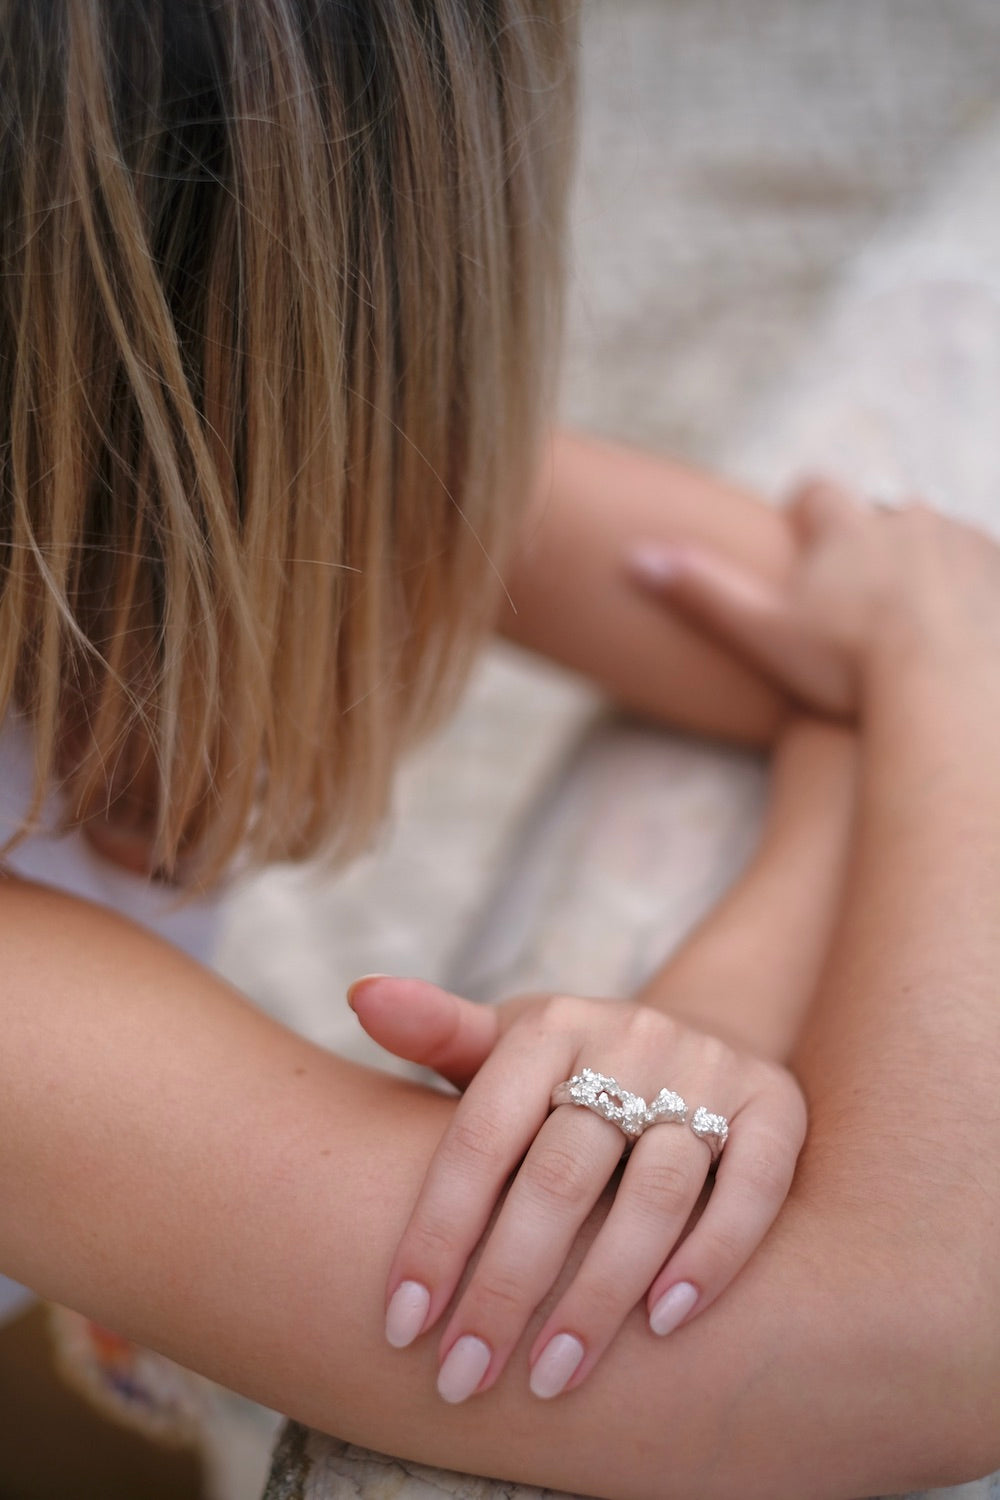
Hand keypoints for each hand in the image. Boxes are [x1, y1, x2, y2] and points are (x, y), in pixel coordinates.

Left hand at [349, 977, 805, 1401]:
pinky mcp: (776, 1105)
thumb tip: (362, 995)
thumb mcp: (502, 1048)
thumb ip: (436, 1031)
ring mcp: (707, 1069)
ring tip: (552, 1377)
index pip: (483, 1134)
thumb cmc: (566, 1072)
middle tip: (465, 1377)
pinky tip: (664, 1324)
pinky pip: (752, 1187)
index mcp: (550, 1024)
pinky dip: (712, 1256)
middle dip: (507, 1286)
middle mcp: (630, 1037)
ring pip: (655, 1190)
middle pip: (561, 1174)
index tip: (402, 1324)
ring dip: (600, 1294)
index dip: (439, 1231)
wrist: (690, 1039)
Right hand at [628, 479, 999, 715]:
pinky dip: (970, 595)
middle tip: (853, 592)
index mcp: (847, 526)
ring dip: (924, 567)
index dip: (804, 516)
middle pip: (882, 510)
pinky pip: (984, 573)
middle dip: (868, 541)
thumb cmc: (849, 666)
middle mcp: (909, 519)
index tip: (798, 544)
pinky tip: (957, 640)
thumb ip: (701, 592)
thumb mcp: (762, 632)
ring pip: (939, 540)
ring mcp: (966, 546)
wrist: (953, 690)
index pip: (817, 493)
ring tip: (911, 621)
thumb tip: (634, 559)